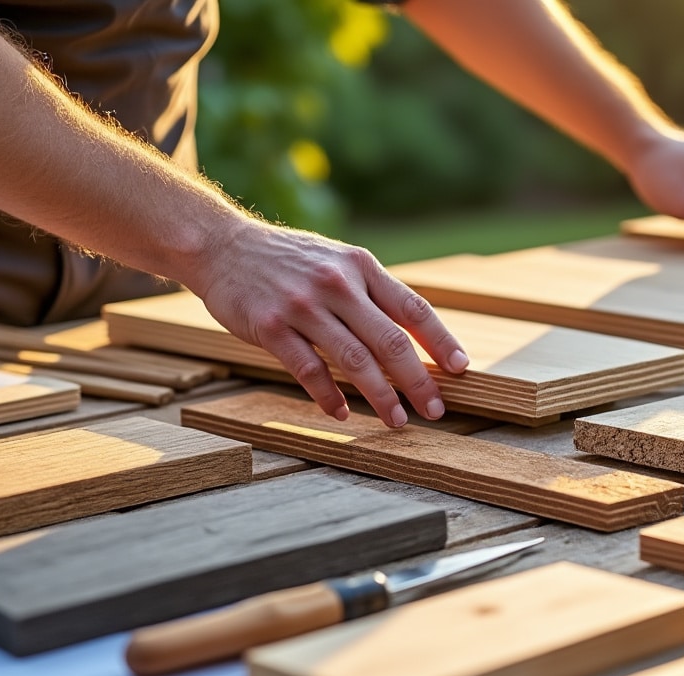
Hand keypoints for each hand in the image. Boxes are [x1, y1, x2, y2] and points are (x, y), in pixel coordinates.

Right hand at [193, 219, 468, 427]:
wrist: (223, 246)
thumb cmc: (288, 260)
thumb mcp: (336, 261)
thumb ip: (371, 292)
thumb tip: (414, 334)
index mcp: (360, 266)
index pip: (413, 308)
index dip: (441, 341)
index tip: (460, 369)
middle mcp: (337, 284)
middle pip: (390, 341)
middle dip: (418, 381)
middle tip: (436, 410)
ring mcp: (303, 306)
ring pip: (354, 361)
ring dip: (381, 397)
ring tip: (397, 421)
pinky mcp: (271, 327)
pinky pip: (309, 370)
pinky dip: (328, 396)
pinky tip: (340, 413)